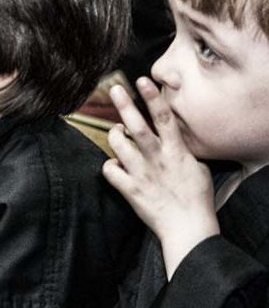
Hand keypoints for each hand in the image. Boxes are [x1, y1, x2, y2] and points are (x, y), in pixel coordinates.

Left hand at [104, 80, 218, 277]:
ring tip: (116, 132)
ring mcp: (141, 173)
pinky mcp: (130, 189)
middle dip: (125, 105)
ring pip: (118, 145)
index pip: (163, 118)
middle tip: (115, 89)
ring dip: (114, 135)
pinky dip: (109, 165)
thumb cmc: (196, 197)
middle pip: (137, 126)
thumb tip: (171, 137)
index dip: (152, 97)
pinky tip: (115, 165)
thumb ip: (181, 150)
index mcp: (176, 151)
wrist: (188, 227)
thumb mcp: (197, 166)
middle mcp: (157, 159)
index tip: (142, 80)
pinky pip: (110, 170)